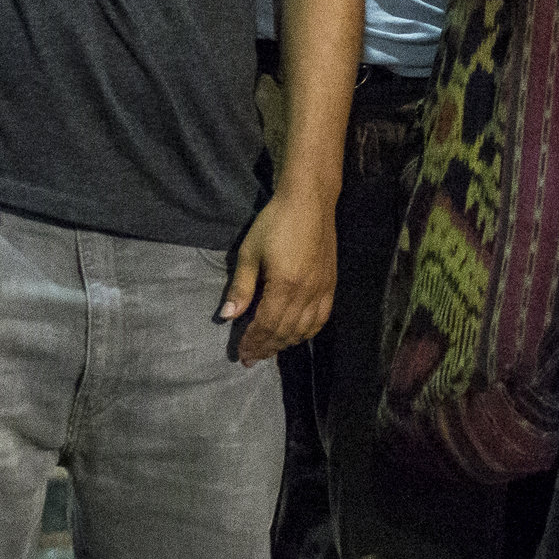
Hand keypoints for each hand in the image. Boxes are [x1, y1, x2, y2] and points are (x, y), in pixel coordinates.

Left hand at [219, 190, 335, 363]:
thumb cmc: (275, 222)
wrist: (310, 201)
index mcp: (285, 285)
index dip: (253, 342)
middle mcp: (307, 292)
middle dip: (267, 347)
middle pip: (285, 331)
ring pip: (305, 328)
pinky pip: (322, 317)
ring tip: (270, 348)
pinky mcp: (330, 283)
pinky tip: (298, 334)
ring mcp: (322, 288)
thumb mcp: (250, 252)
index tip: (241, 354)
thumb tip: (227, 316)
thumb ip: (241, 287)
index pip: (267, 325)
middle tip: (251, 358)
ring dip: (286, 343)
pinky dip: (309, 331)